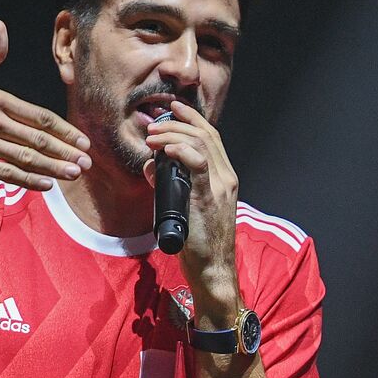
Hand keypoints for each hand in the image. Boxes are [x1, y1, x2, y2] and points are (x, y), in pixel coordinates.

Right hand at [0, 20, 90, 190]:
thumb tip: (1, 27)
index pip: (37, 115)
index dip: (63, 129)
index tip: (82, 140)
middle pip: (36, 138)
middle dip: (65, 151)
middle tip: (87, 162)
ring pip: (23, 157)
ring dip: (52, 167)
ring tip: (73, 174)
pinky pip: (2, 172)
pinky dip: (26, 179)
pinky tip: (46, 184)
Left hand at [144, 100, 239, 321]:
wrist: (213, 268)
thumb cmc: (198, 242)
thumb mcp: (185, 207)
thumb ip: (171, 184)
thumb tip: (151, 166)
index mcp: (224, 178)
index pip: (212, 138)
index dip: (192, 119)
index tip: (173, 109)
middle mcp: (226, 178)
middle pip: (205, 135)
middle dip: (176, 124)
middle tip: (153, 127)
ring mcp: (219, 187)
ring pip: (200, 144)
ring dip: (172, 136)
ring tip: (153, 138)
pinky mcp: (208, 198)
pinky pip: (197, 165)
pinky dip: (181, 151)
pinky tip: (167, 150)